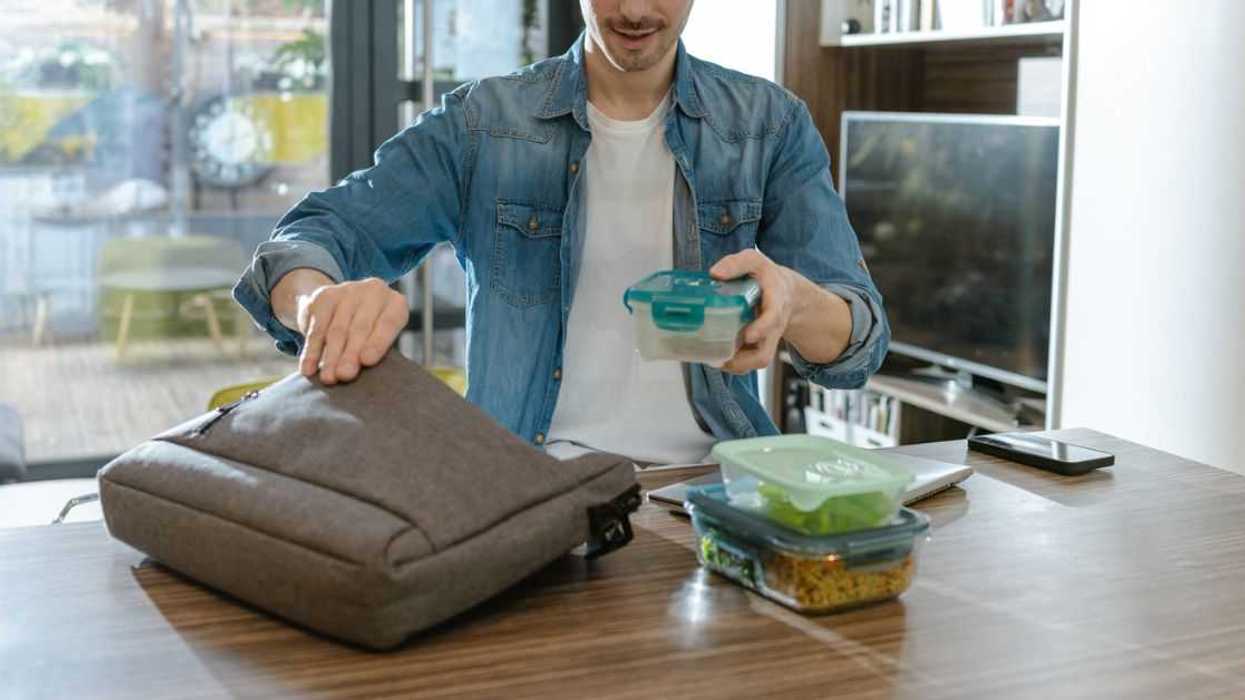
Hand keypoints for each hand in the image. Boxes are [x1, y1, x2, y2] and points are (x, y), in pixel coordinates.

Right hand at [293, 277, 408, 384]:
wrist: (343, 306)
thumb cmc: (371, 332)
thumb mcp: (382, 338)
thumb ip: (376, 352)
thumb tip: (359, 370)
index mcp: (396, 303)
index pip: (388, 322)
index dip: (378, 342)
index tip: (367, 361)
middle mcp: (374, 291)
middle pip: (360, 327)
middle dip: (351, 354)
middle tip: (344, 375)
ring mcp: (348, 290)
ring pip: (336, 329)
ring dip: (331, 356)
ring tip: (328, 378)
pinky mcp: (324, 295)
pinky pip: (316, 328)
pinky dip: (312, 351)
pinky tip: (308, 368)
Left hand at [709, 249, 797, 373]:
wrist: (786, 293)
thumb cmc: (766, 276)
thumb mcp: (754, 261)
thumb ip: (736, 264)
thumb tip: (715, 273)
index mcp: (775, 302)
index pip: (773, 317)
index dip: (762, 328)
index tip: (749, 336)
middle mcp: (774, 325)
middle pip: (764, 352)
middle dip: (743, 360)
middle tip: (721, 359)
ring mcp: (768, 339)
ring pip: (757, 362)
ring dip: (735, 365)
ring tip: (714, 359)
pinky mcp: (761, 346)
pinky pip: (750, 363)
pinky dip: (734, 364)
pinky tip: (717, 357)